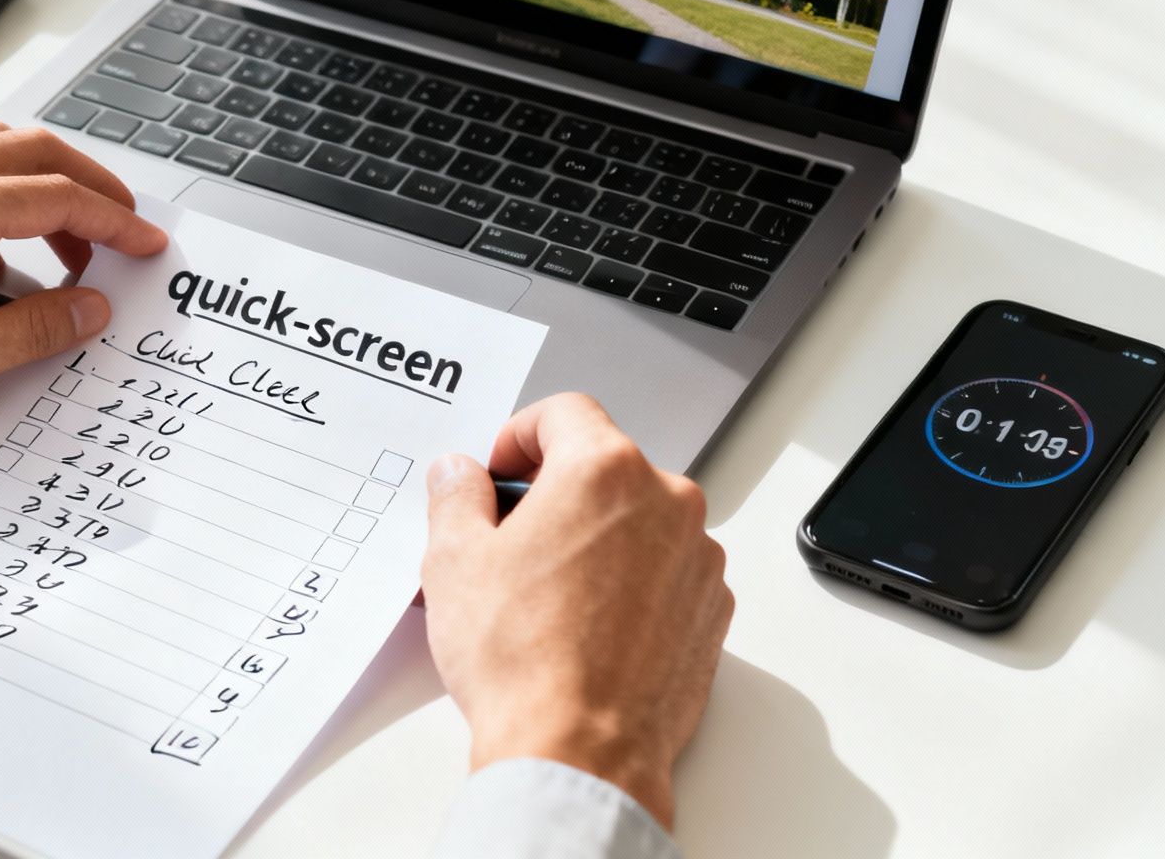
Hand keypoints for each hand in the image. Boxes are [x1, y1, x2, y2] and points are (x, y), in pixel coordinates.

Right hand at [421, 393, 732, 830]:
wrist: (578, 752)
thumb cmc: (522, 659)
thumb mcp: (454, 561)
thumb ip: (456, 496)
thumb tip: (460, 476)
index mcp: (604, 470)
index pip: (564, 412)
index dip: (518, 435)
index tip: (498, 471)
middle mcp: (666, 502)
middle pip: (603, 466)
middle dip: (554, 492)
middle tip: (507, 537)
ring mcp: (697, 559)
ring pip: (637, 521)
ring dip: (595, 538)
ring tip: (544, 592)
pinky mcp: (710, 612)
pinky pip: (664, 572)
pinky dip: (629, 583)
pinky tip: (584, 625)